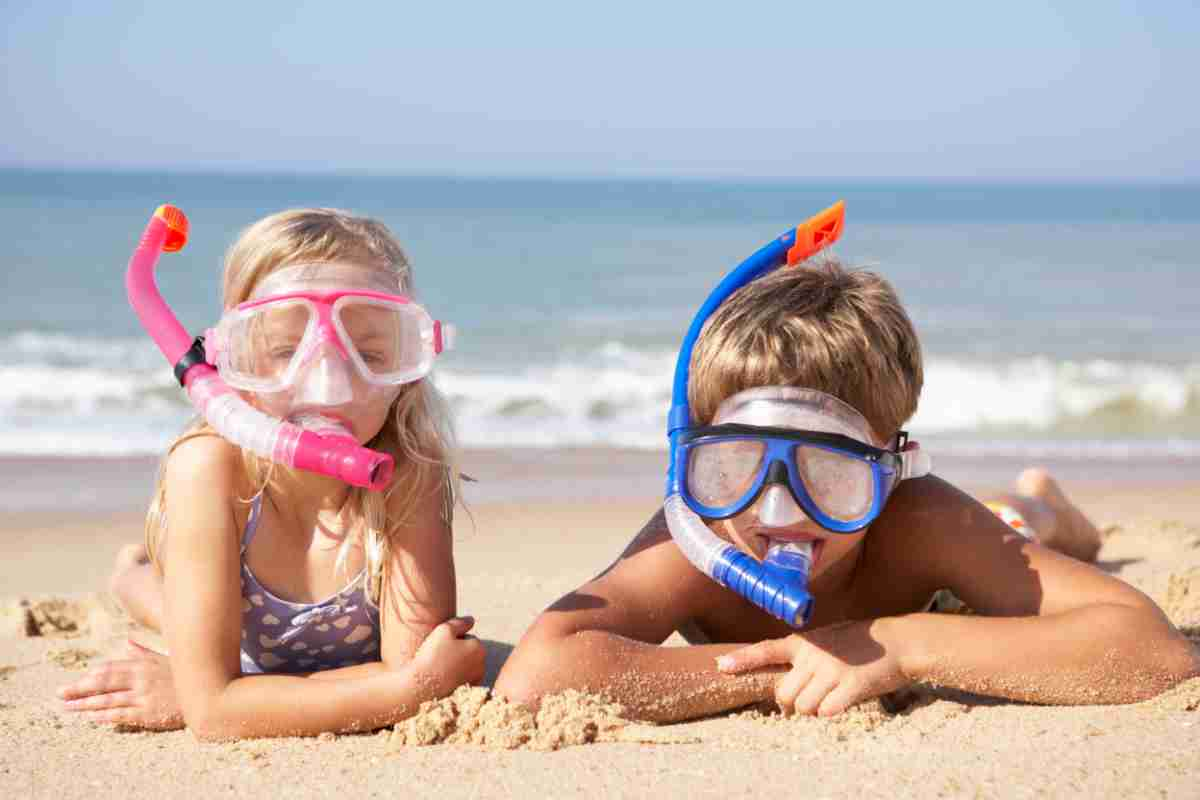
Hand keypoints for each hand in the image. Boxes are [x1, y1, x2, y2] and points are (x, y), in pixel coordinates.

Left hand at [56, 639, 183, 729]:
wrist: (210, 692)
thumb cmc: (186, 676)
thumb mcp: (165, 659)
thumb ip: (143, 653)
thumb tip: (127, 642)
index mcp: (144, 665)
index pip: (111, 668)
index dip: (92, 675)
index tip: (77, 681)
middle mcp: (141, 678)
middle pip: (104, 682)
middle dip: (80, 688)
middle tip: (60, 693)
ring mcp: (144, 695)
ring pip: (109, 699)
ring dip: (86, 703)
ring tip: (68, 707)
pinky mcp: (150, 712)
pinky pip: (122, 713)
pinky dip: (105, 715)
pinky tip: (91, 717)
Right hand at [410, 616, 486, 694]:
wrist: (420, 687)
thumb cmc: (432, 655)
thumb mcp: (444, 630)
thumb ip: (460, 623)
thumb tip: (471, 620)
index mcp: (479, 648)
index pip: (467, 638)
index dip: (452, 640)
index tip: (441, 647)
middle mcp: (482, 665)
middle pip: (468, 653)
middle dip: (456, 653)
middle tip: (439, 658)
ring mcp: (475, 681)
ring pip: (465, 667)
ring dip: (455, 666)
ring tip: (439, 669)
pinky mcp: (467, 694)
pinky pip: (460, 680)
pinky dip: (453, 679)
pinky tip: (441, 681)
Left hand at [715, 620, 908, 715]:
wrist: (898, 641)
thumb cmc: (859, 643)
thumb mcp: (826, 640)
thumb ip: (803, 658)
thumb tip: (784, 692)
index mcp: (804, 642)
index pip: (766, 650)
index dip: (743, 660)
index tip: (721, 666)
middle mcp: (813, 655)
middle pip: (783, 694)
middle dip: (791, 703)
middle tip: (810, 698)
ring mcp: (831, 670)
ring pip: (803, 708)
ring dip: (814, 709)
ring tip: (832, 694)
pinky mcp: (851, 685)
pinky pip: (827, 712)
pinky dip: (831, 712)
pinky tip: (843, 700)